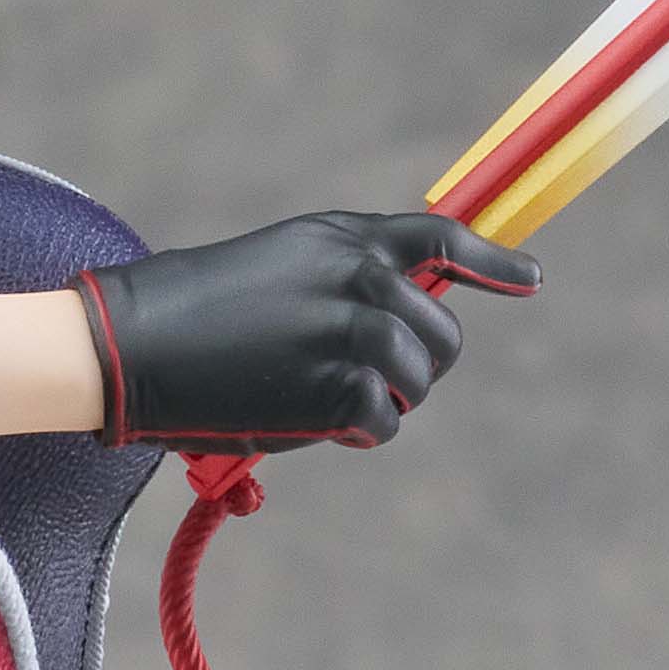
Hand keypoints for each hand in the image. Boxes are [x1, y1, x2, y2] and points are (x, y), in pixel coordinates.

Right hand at [78, 208, 526, 455]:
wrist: (137, 342)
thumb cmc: (196, 312)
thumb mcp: (282, 265)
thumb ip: (346, 277)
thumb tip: (400, 320)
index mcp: (346, 238)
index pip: (441, 239)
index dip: (493, 261)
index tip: (531, 279)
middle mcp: (361, 275)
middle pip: (443, 331)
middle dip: (419, 365)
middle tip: (366, 382)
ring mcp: (354, 330)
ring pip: (419, 379)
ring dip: (385, 401)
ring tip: (326, 399)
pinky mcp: (338, 385)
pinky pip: (385, 421)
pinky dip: (357, 432)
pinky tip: (315, 422)